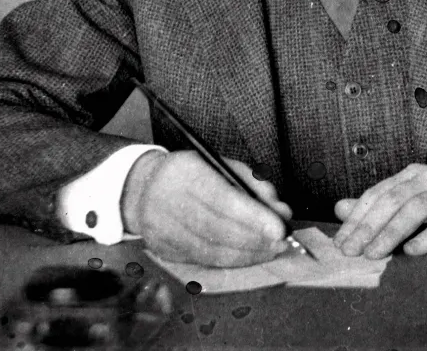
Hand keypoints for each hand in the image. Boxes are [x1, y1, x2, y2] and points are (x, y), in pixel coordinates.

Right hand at [121, 150, 292, 266]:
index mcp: (183, 171)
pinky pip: (204, 261)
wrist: (144, 187)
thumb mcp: (221, 165)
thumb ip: (253, 184)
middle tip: (283, 242)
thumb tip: (281, 212)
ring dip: (248, 254)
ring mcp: (162, 230)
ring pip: (212, 251)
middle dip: (255, 239)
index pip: (221, 198)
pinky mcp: (163, 251)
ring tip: (271, 250)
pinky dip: (231, 261)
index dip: (252, 217)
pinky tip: (249, 256)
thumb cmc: (192, 173)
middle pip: (217, 229)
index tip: (280, 228)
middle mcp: (167, 201)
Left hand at [333, 164, 426, 257]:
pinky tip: (413, 252)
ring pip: (415, 208)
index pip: (378, 193)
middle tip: (350, 250)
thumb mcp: (416, 200)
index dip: (357, 217)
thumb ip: (380, 206)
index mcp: (413, 173)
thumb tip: (340, 208)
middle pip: (392, 199)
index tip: (341, 241)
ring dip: (391, 232)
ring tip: (374, 253)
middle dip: (368, 226)